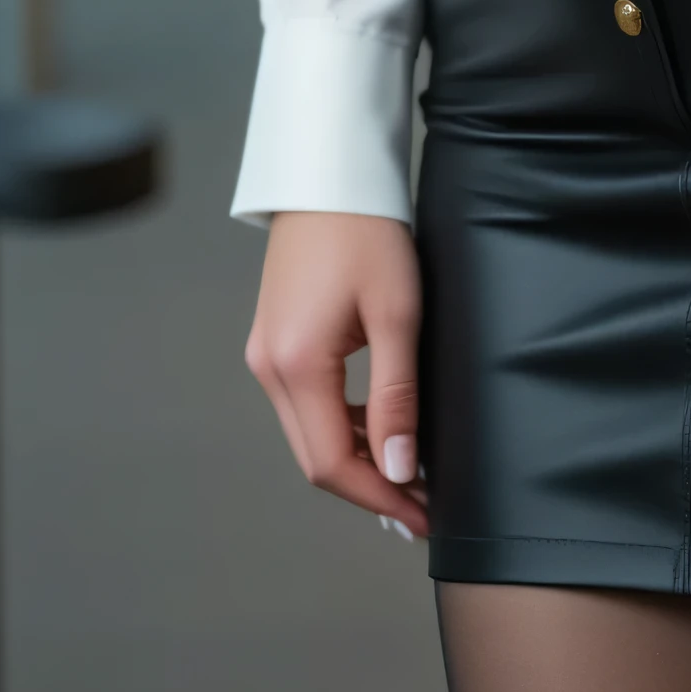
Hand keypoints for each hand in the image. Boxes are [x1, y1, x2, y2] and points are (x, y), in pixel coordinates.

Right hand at [245, 211, 427, 536]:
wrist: (330, 177)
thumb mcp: (396, 314)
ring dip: (357, 459)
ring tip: (409, 473)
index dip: (379, 497)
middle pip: (316, 458)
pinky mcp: (275, 342)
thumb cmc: (368, 234)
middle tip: (422, 504)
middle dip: (369, 488)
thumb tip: (399, 470)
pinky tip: (380, 430)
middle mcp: (269, 369)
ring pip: (310, 434)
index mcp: (295, 366)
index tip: (424, 514)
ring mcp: (266, 355)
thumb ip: (396, 396)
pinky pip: (306, 405)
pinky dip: (342, 426)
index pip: (333, 464)